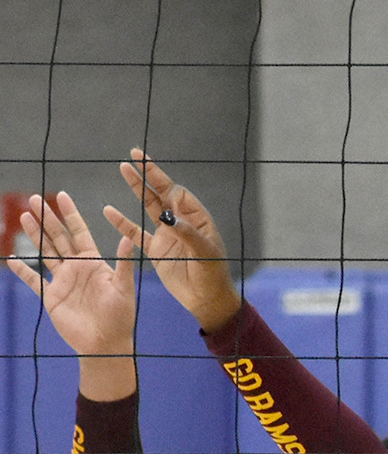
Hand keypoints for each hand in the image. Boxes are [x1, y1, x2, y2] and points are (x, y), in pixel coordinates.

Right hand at [7, 193, 137, 357]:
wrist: (106, 343)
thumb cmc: (121, 316)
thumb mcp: (125, 287)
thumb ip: (124, 263)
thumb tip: (128, 238)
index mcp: (94, 262)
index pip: (80, 232)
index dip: (71, 214)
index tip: (62, 196)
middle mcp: (77, 268)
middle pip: (58, 237)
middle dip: (47, 218)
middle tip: (34, 199)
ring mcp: (63, 281)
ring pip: (46, 252)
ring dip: (35, 236)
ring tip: (23, 216)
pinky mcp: (52, 297)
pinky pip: (34, 280)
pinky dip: (23, 271)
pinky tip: (13, 259)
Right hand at [103, 149, 240, 332]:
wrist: (206, 299)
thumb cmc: (212, 274)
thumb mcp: (204, 252)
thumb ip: (186, 233)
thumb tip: (168, 215)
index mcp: (196, 219)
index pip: (178, 193)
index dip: (166, 182)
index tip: (155, 177)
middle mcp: (180, 222)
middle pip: (161, 193)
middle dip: (148, 174)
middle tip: (134, 154)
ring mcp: (167, 235)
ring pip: (148, 206)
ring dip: (136, 189)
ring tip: (123, 169)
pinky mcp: (156, 250)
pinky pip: (135, 233)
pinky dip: (122, 223)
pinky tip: (108, 211)